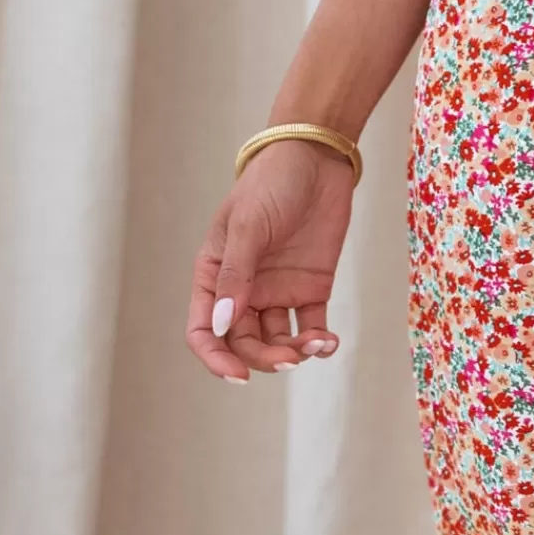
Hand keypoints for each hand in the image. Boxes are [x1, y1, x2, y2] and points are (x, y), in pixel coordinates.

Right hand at [187, 137, 355, 380]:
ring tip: (317, 344)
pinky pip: (310, 327)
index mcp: (214, 275)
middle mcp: (243, 290)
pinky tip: (328, 341)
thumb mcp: (248, 227)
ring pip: (278, 341)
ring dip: (295, 352)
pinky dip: (319, 341)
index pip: (204, 330)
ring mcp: (277, 291)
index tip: (237, 375)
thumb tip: (223, 325)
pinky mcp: (311, 289)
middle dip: (265, 359)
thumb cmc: (271, 184)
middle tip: (290, 359)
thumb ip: (237, 276)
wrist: (317, 158)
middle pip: (244, 343)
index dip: (216, 358)